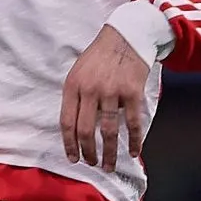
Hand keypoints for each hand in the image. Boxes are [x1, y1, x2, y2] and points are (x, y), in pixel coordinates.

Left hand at [60, 24, 150, 170]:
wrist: (126, 35)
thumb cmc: (100, 55)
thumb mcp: (78, 70)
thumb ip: (76, 96)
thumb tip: (77, 127)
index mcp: (73, 84)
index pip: (66, 121)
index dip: (69, 144)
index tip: (73, 158)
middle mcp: (90, 89)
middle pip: (85, 130)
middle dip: (88, 152)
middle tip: (92, 163)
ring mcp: (112, 91)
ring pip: (108, 131)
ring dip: (109, 153)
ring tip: (109, 165)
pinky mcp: (132, 93)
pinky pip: (132, 123)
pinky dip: (134, 140)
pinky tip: (133, 151)